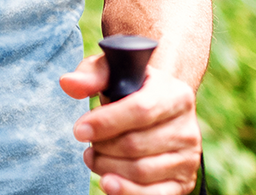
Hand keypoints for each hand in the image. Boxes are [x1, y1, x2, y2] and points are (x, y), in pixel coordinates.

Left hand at [61, 54, 200, 194]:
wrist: (159, 109)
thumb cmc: (130, 88)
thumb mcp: (113, 72)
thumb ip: (92, 75)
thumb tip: (68, 83)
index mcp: (176, 95)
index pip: (140, 110)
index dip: (106, 122)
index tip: (79, 130)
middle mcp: (187, 128)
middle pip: (136, 145)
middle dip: (102, 147)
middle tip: (88, 144)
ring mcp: (188, 158)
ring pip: (141, 171)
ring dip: (108, 168)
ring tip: (93, 157)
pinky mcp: (184, 181)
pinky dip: (127, 191)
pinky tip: (108, 182)